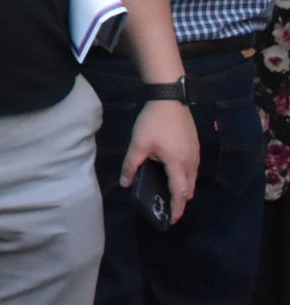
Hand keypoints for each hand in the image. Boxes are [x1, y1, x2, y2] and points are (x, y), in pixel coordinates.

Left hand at [120, 98, 199, 221]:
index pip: (179, 193)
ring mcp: (195, 154)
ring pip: (192, 179)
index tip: (171, 220)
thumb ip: (131, 165)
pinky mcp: (195, 146)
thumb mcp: (138, 144)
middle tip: (167, 208)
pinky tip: (173, 174)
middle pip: (188, 189)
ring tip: (169, 193)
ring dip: (183, 189)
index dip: (176, 208)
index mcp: (177, 164)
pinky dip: (185, 177)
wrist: (169, 99)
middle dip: (179, 201)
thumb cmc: (153, 122)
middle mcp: (191, 162)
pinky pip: (192, 169)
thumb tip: (125, 183)